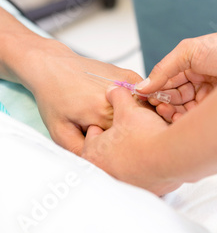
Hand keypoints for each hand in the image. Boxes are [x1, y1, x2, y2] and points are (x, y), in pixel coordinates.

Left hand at [27, 40, 142, 154]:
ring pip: (146, 111)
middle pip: (139, 126)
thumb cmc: (55, 96)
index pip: (128, 142)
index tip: (116, 150)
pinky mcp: (130, 76)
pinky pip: (144, 96)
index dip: (123, 149)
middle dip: (132, 134)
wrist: (53, 66)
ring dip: (138, 119)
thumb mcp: (59, 131)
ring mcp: (127, 83)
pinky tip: (123, 106)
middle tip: (116, 136)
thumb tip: (98, 167)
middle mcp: (119, 97)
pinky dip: (139, 104)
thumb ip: (80, 151)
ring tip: (121, 121)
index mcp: (103, 114)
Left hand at [81, 86, 179, 195]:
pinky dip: (147, 164)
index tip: (114, 119)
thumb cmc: (145, 137)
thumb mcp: (127, 109)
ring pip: (126, 163)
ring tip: (145, 137)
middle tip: (129, 128)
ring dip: (133, 151)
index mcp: (93, 154)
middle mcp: (106, 173)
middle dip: (118, 139)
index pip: (92, 135)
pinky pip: (144, 174)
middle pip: (108, 151)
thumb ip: (117, 96)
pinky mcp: (145, 189)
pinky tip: (155, 151)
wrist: (172, 156)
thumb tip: (114, 90)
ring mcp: (125, 184)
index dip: (104, 122)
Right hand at [136, 29, 216, 121]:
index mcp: (190, 67)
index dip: (155, 91)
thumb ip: (163, 69)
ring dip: (172, 114)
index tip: (146, 98)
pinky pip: (197, 121)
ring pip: (183, 112)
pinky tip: (179, 120)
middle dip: (163, 105)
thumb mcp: (188, 51)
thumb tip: (141, 86)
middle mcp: (198, 83)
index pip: (166, 84)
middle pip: (173, 100)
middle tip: (158, 107)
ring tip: (168, 113)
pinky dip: (185, 122)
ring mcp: (208, 98)